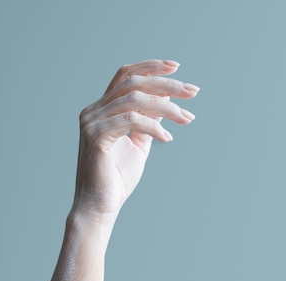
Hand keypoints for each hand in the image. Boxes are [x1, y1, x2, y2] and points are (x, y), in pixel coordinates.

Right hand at [72, 59, 198, 221]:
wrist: (99, 207)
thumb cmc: (117, 180)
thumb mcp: (139, 145)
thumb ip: (149, 121)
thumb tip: (166, 99)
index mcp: (101, 110)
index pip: (125, 76)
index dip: (151, 67)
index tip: (177, 68)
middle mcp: (93, 111)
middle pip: (133, 83)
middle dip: (166, 84)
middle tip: (193, 91)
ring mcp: (92, 123)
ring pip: (134, 99)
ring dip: (166, 106)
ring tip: (186, 117)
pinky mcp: (96, 137)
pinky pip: (131, 121)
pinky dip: (153, 126)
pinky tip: (168, 137)